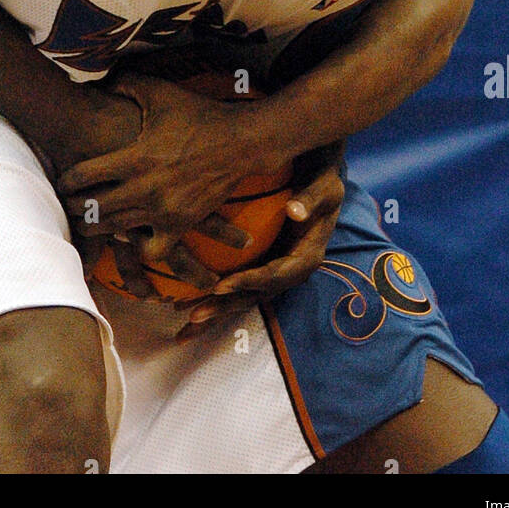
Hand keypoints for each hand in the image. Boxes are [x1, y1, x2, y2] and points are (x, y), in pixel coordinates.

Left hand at [58, 70, 268, 244]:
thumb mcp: (161, 93)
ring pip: (116, 229)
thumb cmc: (199, 116)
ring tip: (88, 221)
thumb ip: (127, 84)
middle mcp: (146, 188)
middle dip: (75, 207)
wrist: (241, 142)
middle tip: (67, 204)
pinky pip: (153, 249)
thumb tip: (101, 81)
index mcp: (136, 157)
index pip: (85, 175)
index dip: (67, 180)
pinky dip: (140, 247)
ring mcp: (164, 210)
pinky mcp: (182, 224)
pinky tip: (134, 238)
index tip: (62, 181)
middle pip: (94, 208)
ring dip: (98, 226)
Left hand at [175, 144, 344, 338]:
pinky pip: (239, 287)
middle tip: (193, 314)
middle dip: (224, 307)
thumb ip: (310, 199)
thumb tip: (295, 211)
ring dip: (216, 311)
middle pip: (255, 295)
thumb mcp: (324, 187)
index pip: (274, 275)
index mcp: (306, 258)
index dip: (247, 282)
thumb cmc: (321, 182)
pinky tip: (187, 305)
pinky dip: (216, 299)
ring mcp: (276, 272)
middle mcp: (290, 272)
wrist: (322, 184)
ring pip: (244, 297)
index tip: (220, 286)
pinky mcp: (264, 268)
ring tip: (184, 324)